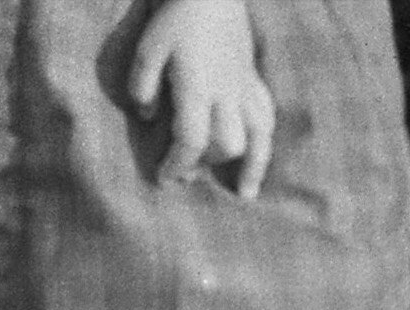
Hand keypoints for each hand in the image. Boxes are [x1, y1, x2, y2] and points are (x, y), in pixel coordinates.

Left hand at [130, 0, 276, 199]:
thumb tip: (146, 116)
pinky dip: (264, 140)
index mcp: (198, 87)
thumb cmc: (174, 16)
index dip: (177, 164)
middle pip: (224, 145)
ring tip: (244, 192)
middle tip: (185, 175)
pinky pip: (266, 116)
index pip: (191, 140)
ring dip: (251, 167)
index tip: (164, 179)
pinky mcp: (253, 79)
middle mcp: (226, 94)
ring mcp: (244, 87)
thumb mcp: (148, 47)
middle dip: (204, 165)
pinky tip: (258, 154)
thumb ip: (143, 84)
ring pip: (256, 137)